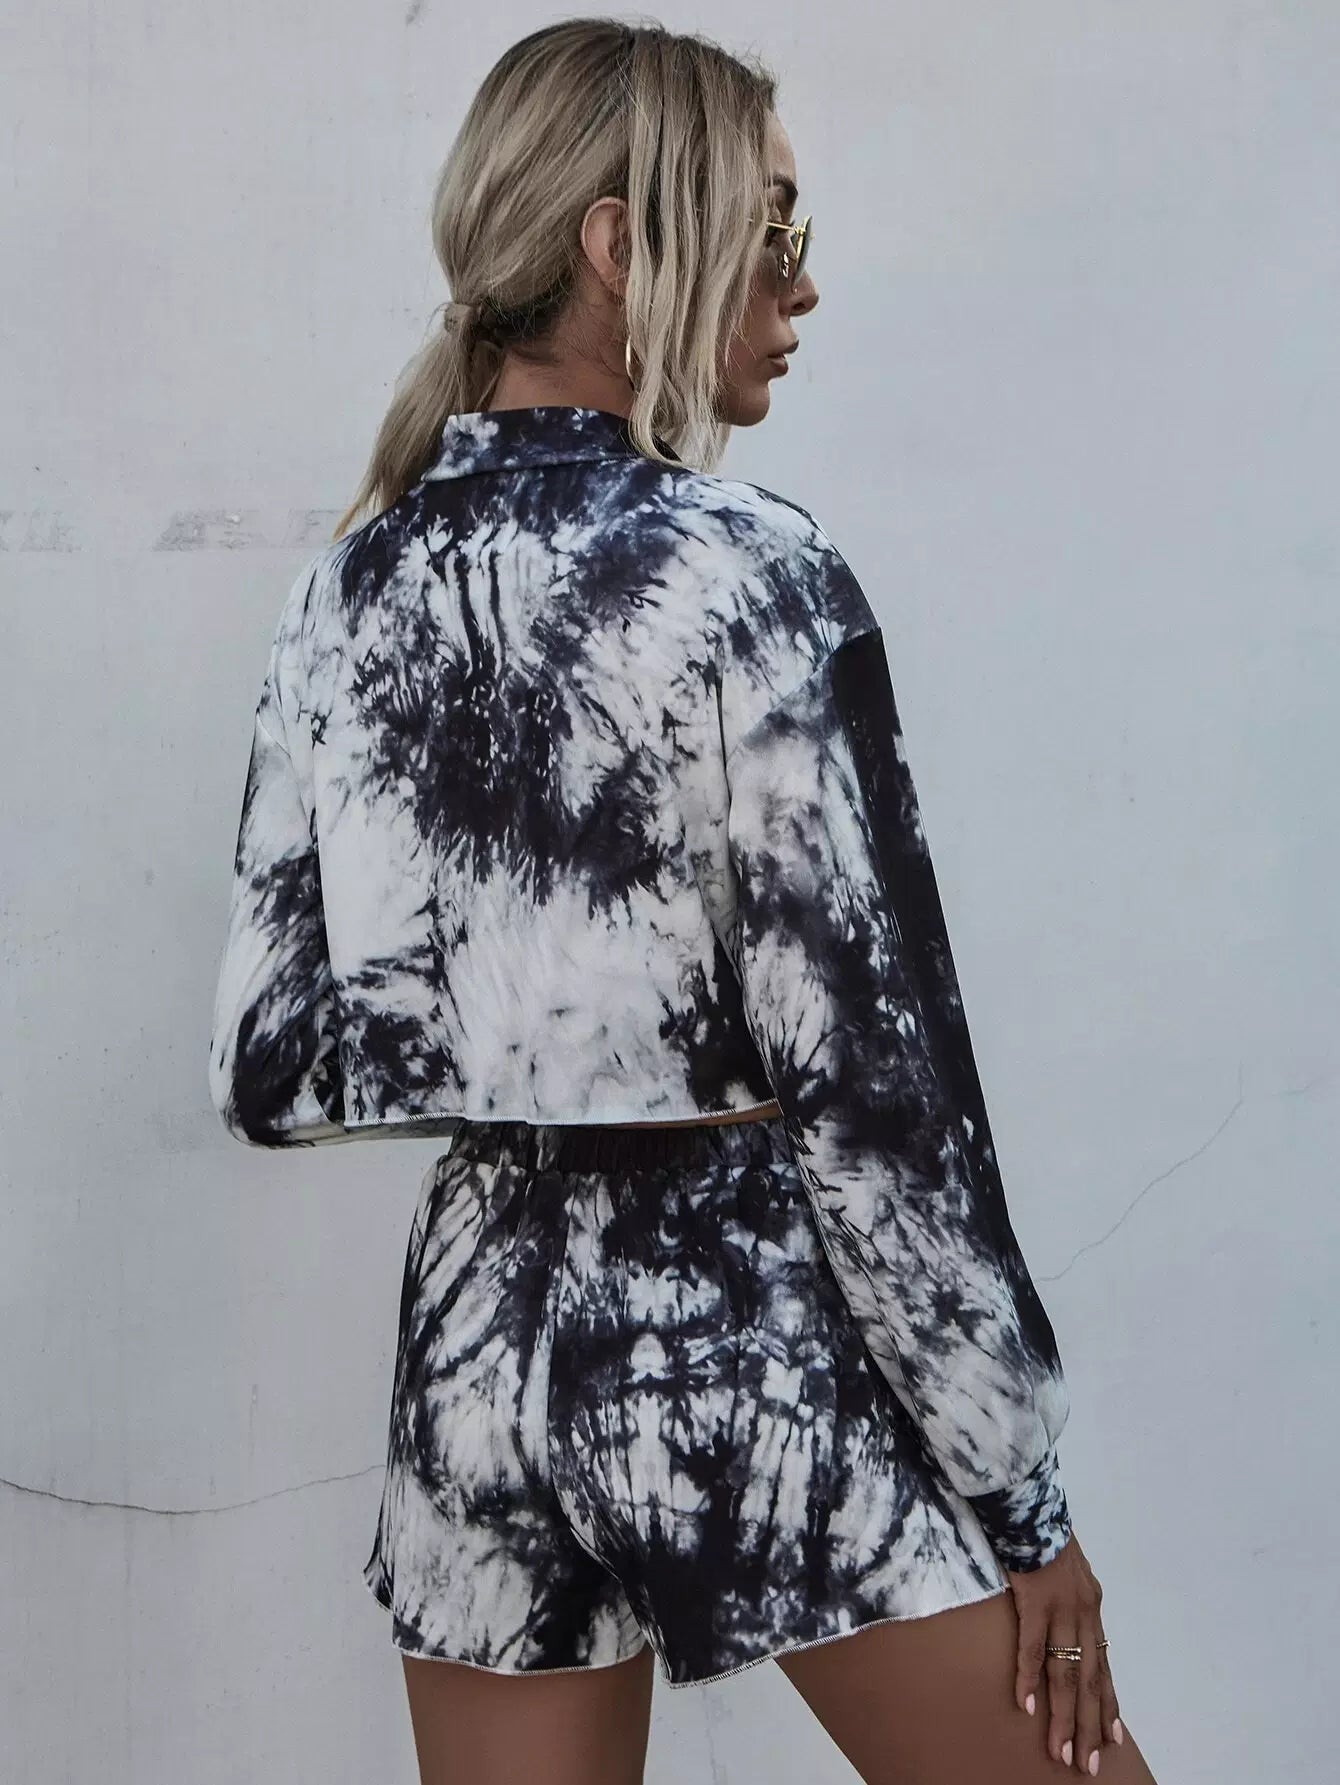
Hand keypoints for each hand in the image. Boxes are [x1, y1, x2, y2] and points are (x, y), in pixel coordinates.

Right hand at [1006, 1531, 1122, 1773]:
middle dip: (1087, 1726)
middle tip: (1087, 1764)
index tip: (1111, 1739)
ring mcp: (1061, 1608)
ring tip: (1061, 1750)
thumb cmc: (1044, 1534)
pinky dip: (1029, 1678)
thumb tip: (1068, 1626)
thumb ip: (1072, 1600)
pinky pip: (1032, 1646)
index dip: (1107, 1704)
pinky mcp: (1034, 1599)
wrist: (1029, 1503)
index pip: (1102, 1666)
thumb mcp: (1070, 1571)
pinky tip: (1027, 1705)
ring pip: (1065, 1673)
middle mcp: (1084, 1613)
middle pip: (1088, 1680)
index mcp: (1092, 1607)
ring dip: (1063, 1716)